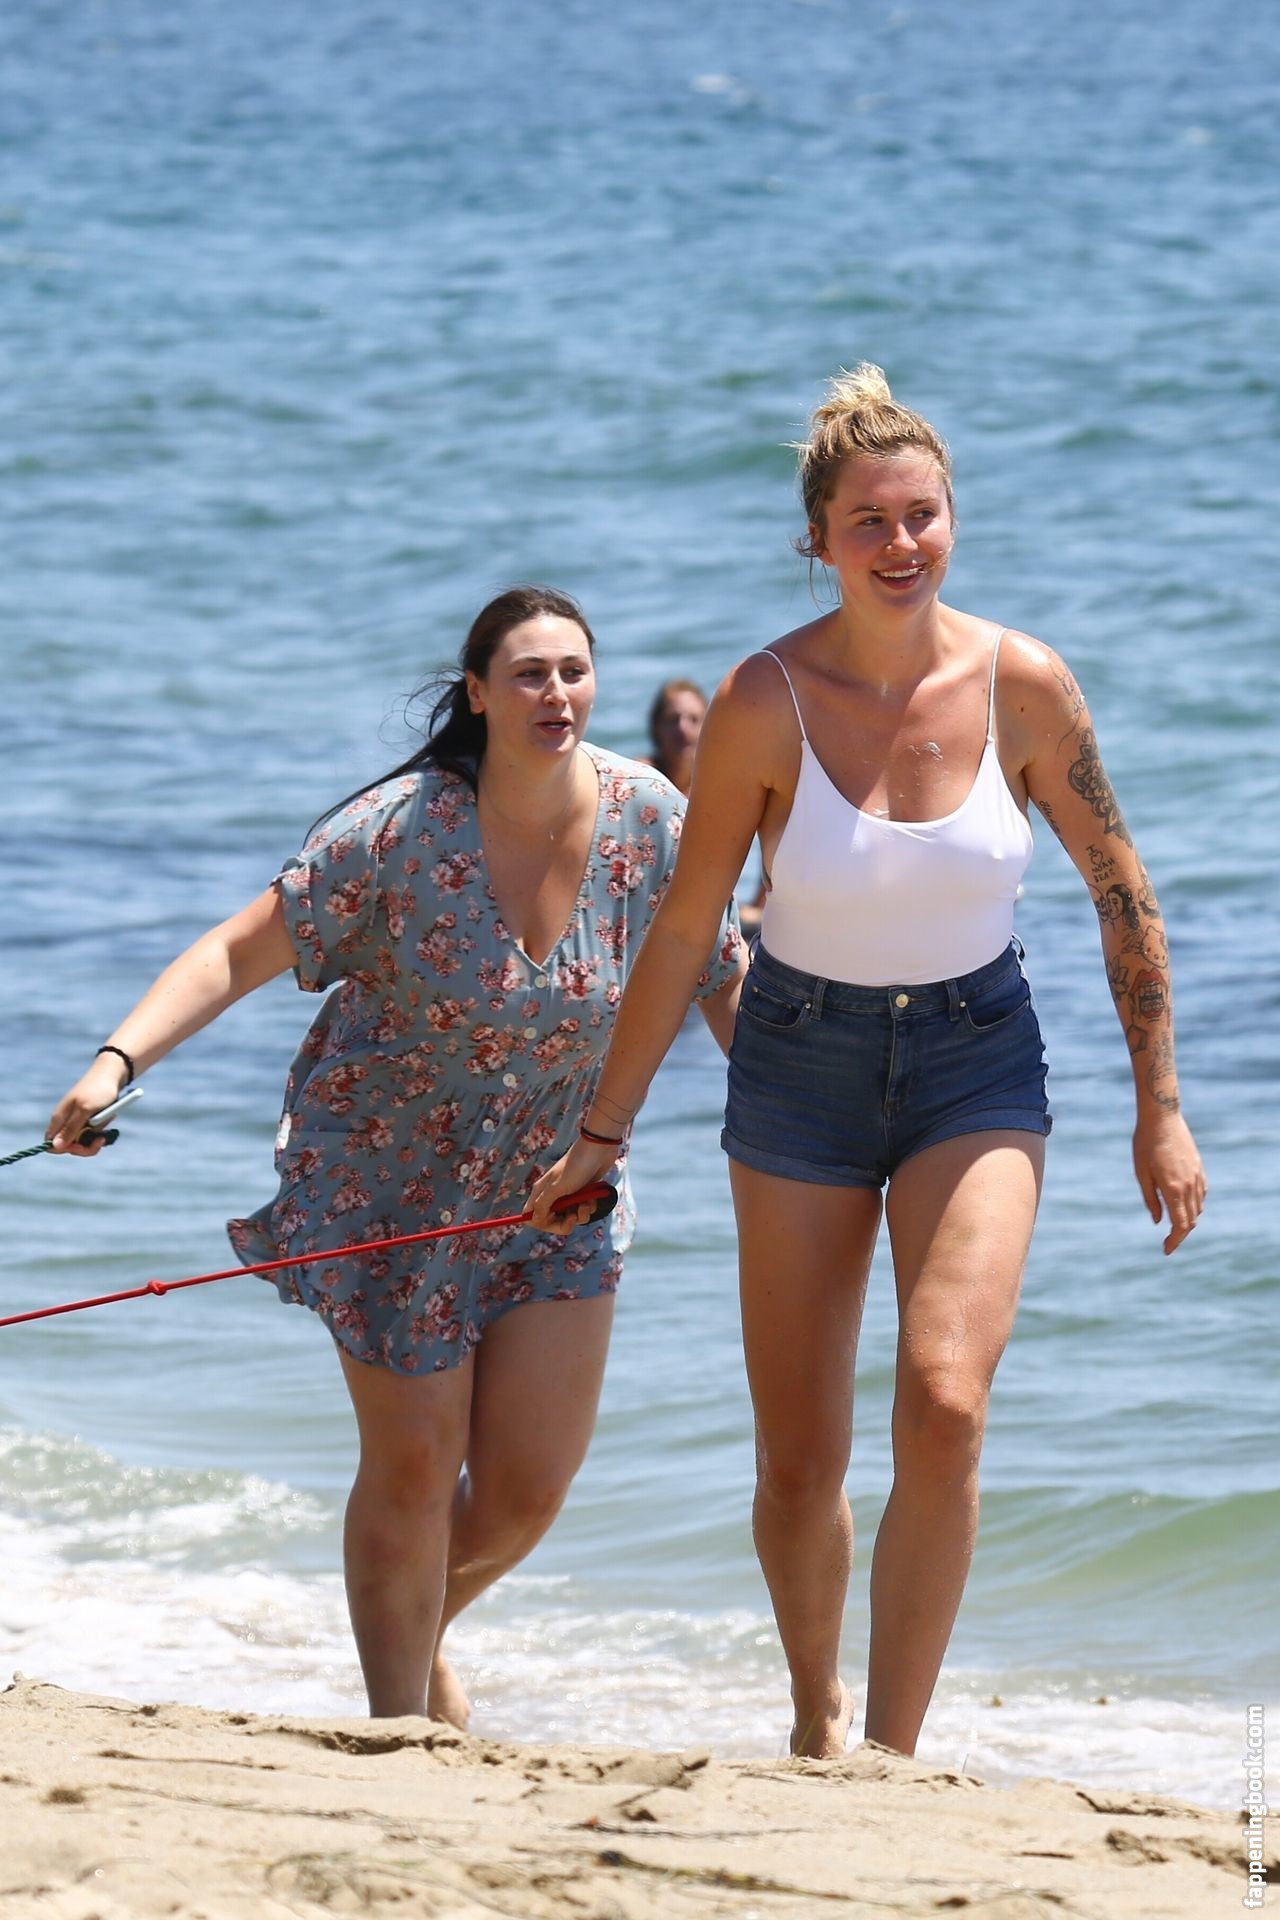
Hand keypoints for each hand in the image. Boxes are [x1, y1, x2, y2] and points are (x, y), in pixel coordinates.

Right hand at [46, 1058, 129, 1156]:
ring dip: (96, 1135)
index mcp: (59, 1119)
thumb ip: (71, 1128)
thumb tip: (55, 1146)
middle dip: (87, 1145)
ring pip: (83, 1140)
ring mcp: (76, 1120)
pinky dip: (101, 1129)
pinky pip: (92, 1132)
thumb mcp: (86, 1110)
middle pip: (69, 1146)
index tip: (82, 1145)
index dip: (66, 1149)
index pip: (52, 1145)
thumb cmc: (98, 1090)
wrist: (112, 1074)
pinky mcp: (87, 1118)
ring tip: (106, 1118)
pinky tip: (109, 1117)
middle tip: (102, 1139)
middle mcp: (65, 1121)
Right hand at [528, 1136, 619, 1233]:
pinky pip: (583, 1211)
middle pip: (552, 1221)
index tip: (553, 1221)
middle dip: (565, 1223)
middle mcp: (552, 1196)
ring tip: (586, 1202)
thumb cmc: (576, 1166)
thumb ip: (543, 1205)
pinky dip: (589, 1207)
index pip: (532, 1216)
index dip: (541, 1223)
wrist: (599, 1150)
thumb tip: (533, 1220)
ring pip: (571, 1218)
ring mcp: (568, 1196)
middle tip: (573, 1217)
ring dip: (581, 1214)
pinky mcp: (582, 1195)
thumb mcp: (557, 1187)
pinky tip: (593, 1197)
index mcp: (541, 1192)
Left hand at [1132, 1109, 1205, 1254]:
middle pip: (1191, 1220)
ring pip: (1198, 1208)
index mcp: (1173, 1189)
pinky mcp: (1199, 1168)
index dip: (1174, 1241)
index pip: (1180, 1226)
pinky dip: (1194, 1206)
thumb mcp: (1141, 1174)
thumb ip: (1151, 1200)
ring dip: (1188, 1220)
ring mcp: (1197, 1177)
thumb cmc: (1145, 1145)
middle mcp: (1189, 1186)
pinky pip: (1201, 1195)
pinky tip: (1184, 1205)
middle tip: (1167, 1242)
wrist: (1162, 1118)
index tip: (1166, 1250)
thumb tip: (1157, 1222)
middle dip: (1180, 1234)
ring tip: (1173, 1224)